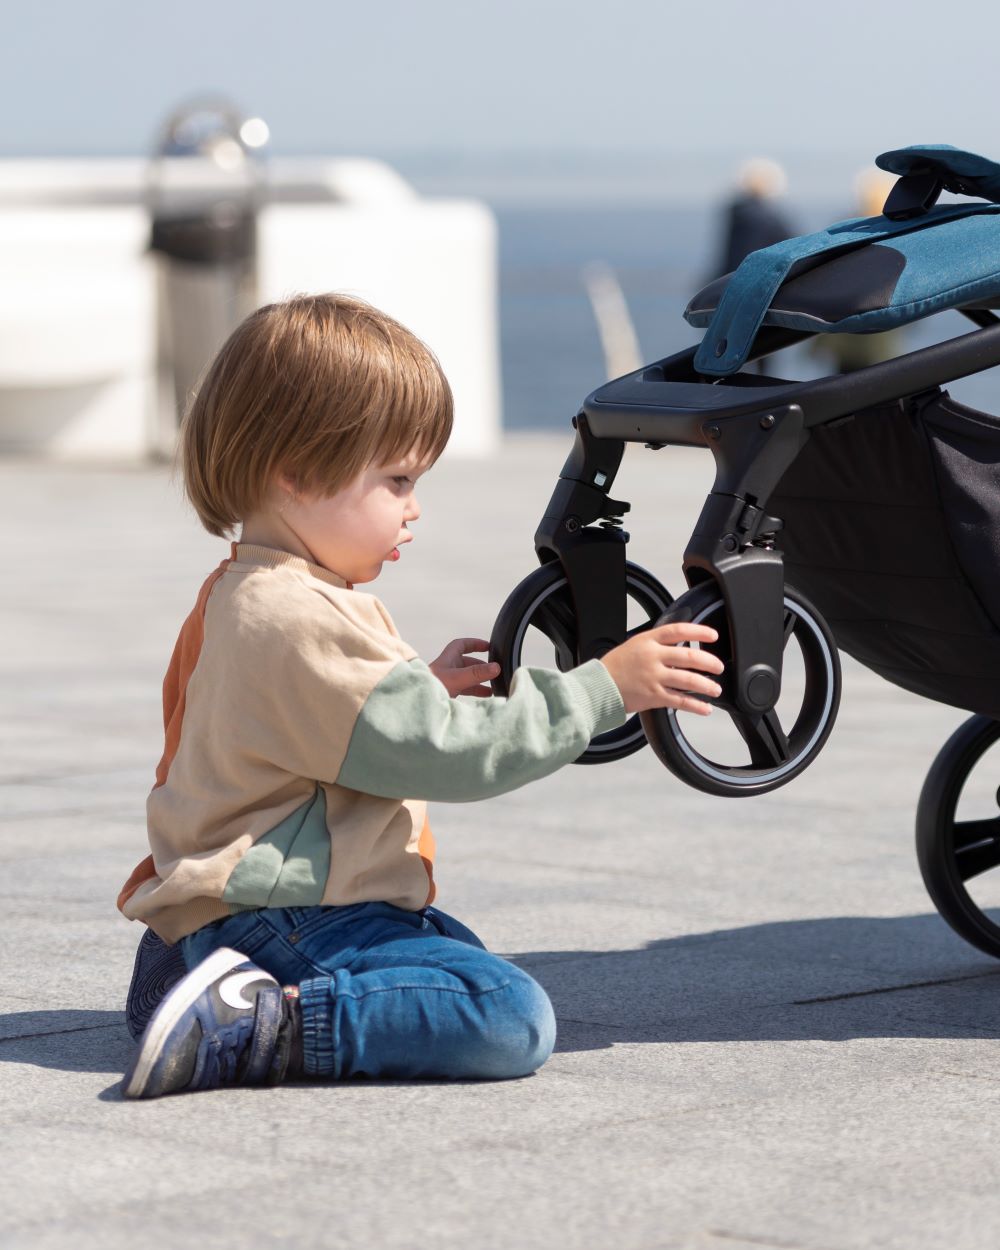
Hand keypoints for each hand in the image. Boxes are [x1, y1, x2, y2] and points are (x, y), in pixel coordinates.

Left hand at [429, 637, 500, 697]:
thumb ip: (477, 673)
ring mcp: (448, 680)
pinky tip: (487, 695)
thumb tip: (497, 667)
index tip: (489, 646)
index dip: (474, 643)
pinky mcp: (448, 692)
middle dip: (481, 666)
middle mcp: (448, 667)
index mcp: (448, 658)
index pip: (462, 645)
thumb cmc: (433, 686)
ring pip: (467, 677)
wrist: (416, 703)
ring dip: (480, 680)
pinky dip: (476, 691)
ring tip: (496, 685)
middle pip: (467, 662)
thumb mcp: (458, 678)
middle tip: (496, 670)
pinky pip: (465, 689)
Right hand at [600, 622, 723, 715]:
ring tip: (715, 689)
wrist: (598, 686)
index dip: (698, 631)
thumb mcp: (634, 646)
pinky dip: (696, 705)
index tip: (713, 635)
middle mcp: (652, 657)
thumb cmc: (614, 667)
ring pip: (689, 680)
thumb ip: (656, 646)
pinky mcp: (653, 696)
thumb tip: (679, 648)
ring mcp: (654, 677)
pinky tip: (705, 708)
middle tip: (718, 667)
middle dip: (709, 662)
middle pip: (689, 656)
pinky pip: (680, 701)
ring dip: (707, 685)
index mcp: (648, 641)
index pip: (678, 630)